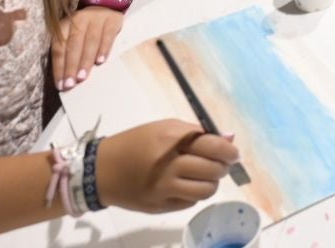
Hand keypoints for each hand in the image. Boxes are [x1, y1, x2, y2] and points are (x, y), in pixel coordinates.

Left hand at [52, 6, 124, 90]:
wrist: (107, 5)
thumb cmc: (86, 28)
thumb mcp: (72, 34)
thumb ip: (68, 52)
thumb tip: (63, 78)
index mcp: (65, 25)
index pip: (59, 47)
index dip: (59, 67)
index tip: (60, 85)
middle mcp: (79, 19)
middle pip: (73, 44)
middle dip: (71, 66)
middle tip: (70, 84)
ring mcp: (96, 18)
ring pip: (90, 41)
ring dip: (85, 60)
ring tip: (82, 77)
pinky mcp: (112, 20)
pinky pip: (107, 36)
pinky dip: (104, 49)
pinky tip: (100, 61)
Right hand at [95, 120, 240, 212]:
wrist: (101, 170)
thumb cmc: (135, 143)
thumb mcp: (163, 128)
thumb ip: (195, 133)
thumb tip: (227, 139)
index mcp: (171, 140)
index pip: (213, 147)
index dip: (229, 151)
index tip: (233, 153)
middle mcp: (169, 166)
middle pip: (213, 170)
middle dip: (223, 167)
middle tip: (221, 164)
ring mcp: (164, 189)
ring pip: (206, 191)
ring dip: (212, 183)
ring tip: (206, 176)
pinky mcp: (160, 206)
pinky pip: (190, 202)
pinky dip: (195, 193)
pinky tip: (187, 184)